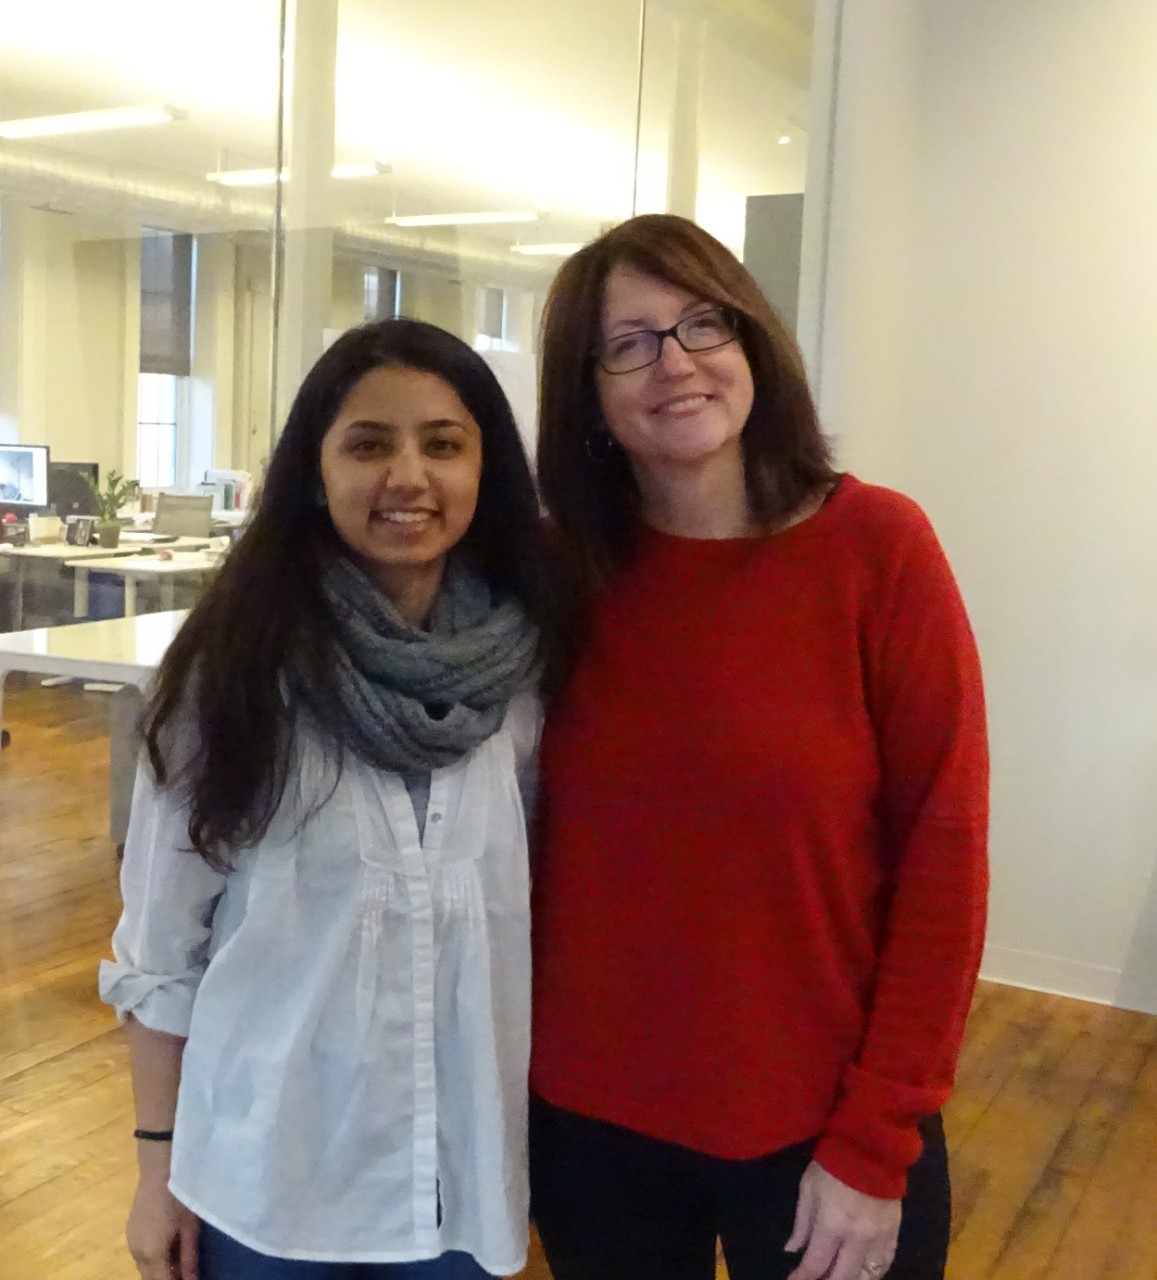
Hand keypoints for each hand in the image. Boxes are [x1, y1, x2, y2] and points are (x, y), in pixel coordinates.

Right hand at [126, 1171, 199, 1279]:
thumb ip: (189, 1259)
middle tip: (185, 1274)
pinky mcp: (131, 1232)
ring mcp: (131, 1242)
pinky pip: (141, 1256)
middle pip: (149, 1278)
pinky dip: (153, 1260)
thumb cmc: (179, 1197)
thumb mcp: (189, 1229)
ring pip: (144, 1268)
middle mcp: (136, 1253)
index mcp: (151, 1254)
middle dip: (166, 1278)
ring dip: (159, 1271)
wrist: (159, 1170)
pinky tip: (168, 1252)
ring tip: (179, 1265)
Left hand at [785, 1160, 900, 1279]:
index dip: (802, 1278)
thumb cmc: (831, 1166)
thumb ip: (802, 1224)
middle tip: (817, 1279)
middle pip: (843, 1277)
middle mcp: (857, 1239)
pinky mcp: (894, 1233)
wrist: (870, 1149)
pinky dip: (873, 1273)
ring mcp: (878, 1238)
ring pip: (867, 1276)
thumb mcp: (808, 1189)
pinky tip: (863, 1272)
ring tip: (839, 1276)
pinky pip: (885, 1264)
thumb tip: (791, 1250)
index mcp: (832, 1226)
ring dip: (851, 1279)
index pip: (816, 1264)